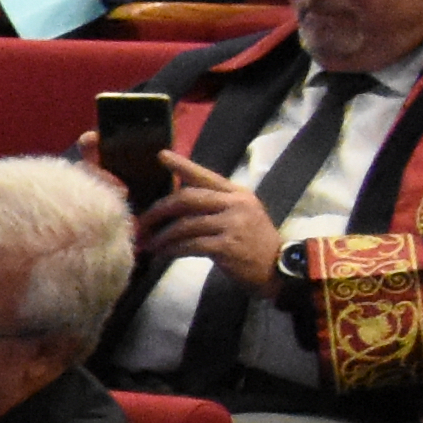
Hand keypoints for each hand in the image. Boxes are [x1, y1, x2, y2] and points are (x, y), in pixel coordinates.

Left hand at [139, 159, 284, 289]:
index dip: (182, 165)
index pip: (205, 176)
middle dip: (160, 209)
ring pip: (185, 224)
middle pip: (187, 198)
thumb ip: (215, 203)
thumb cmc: (254, 242)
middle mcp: (236, 204)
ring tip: (150, 243)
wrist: (279, 267)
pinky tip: (163, 254)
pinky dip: (172, 249)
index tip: (162, 155)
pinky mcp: (228, 246)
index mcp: (238, 194)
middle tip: (143, 221)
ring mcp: (233, 224)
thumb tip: (178, 197)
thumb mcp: (242, 214)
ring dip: (163, 235)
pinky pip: (190, 245)